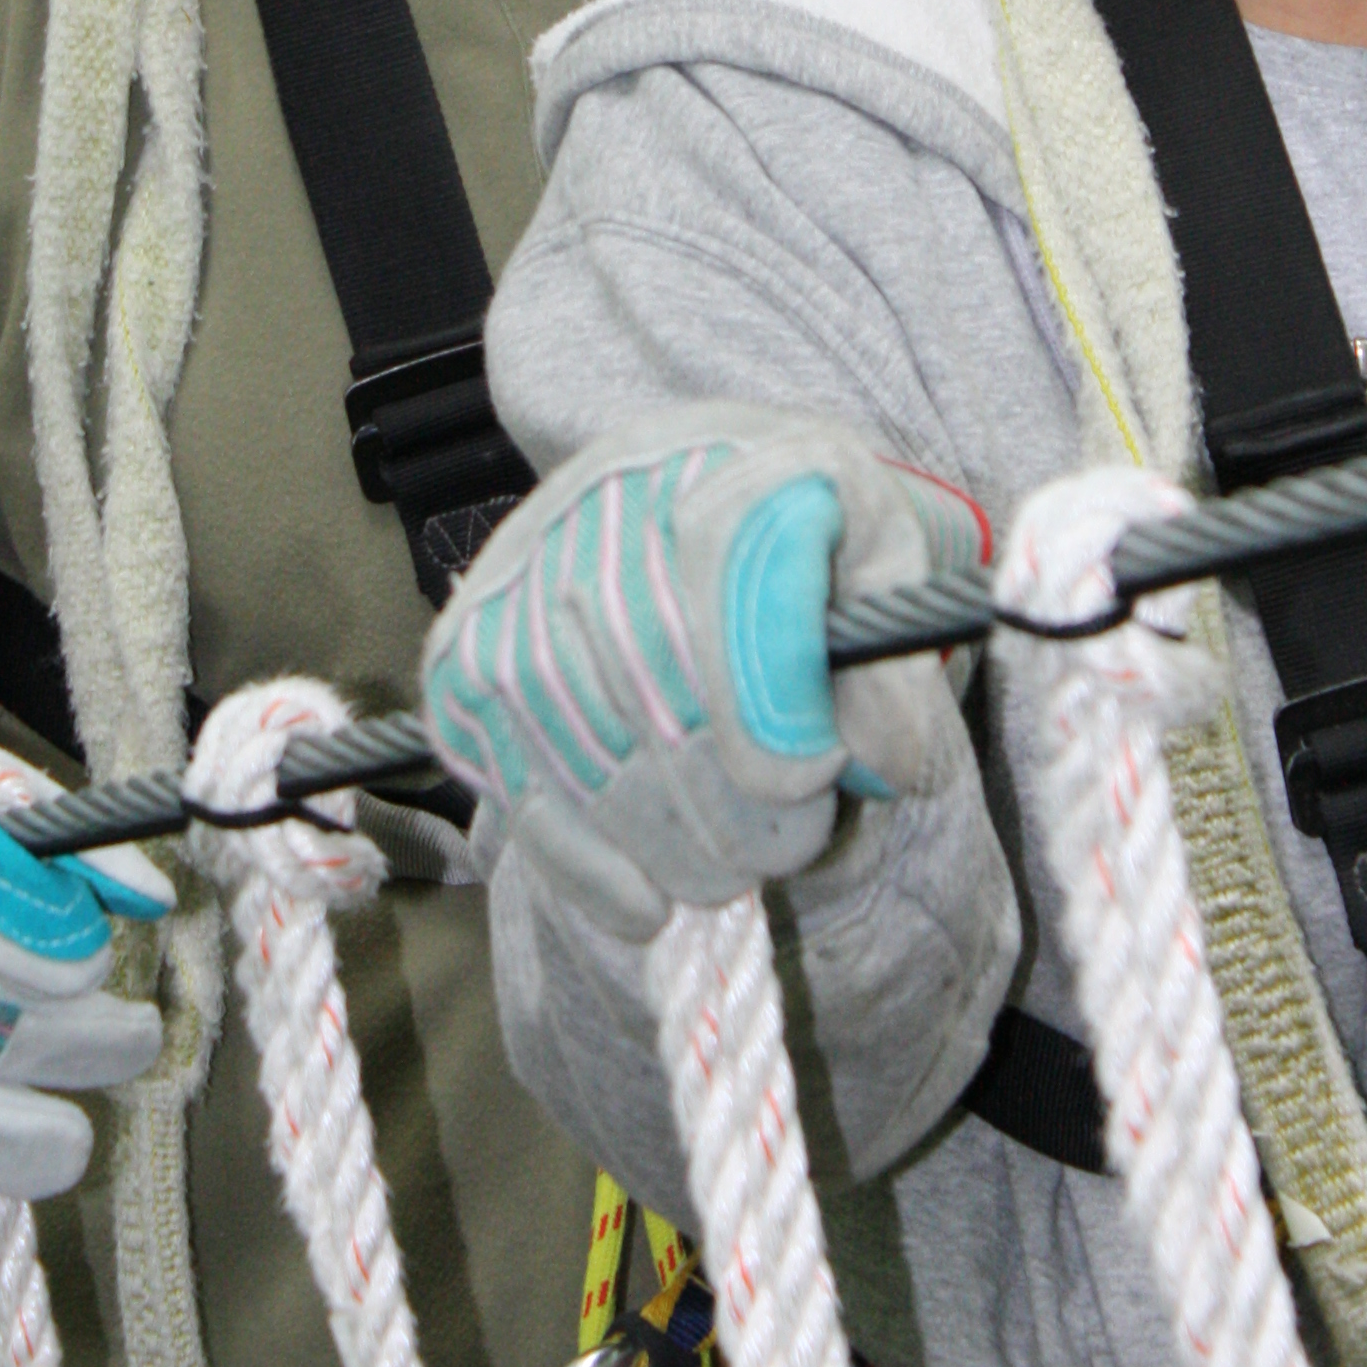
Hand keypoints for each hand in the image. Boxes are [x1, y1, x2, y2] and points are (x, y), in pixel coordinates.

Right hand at [422, 409, 988, 938]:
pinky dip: (588, 867)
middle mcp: (607, 505)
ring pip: (592, 757)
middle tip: (790, 842)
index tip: (815, 779)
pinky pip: (519, 784)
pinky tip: (645, 904)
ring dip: (675, 847)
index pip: (732, 588)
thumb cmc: (812, 541)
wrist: (701, 492)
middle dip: (739, 806)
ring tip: (732, 864)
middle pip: (659, 692)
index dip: (774, 712)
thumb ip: (899, 663)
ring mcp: (524, 584)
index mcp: (731, 462)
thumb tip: (886, 762)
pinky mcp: (468, 660)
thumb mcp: (890, 569)